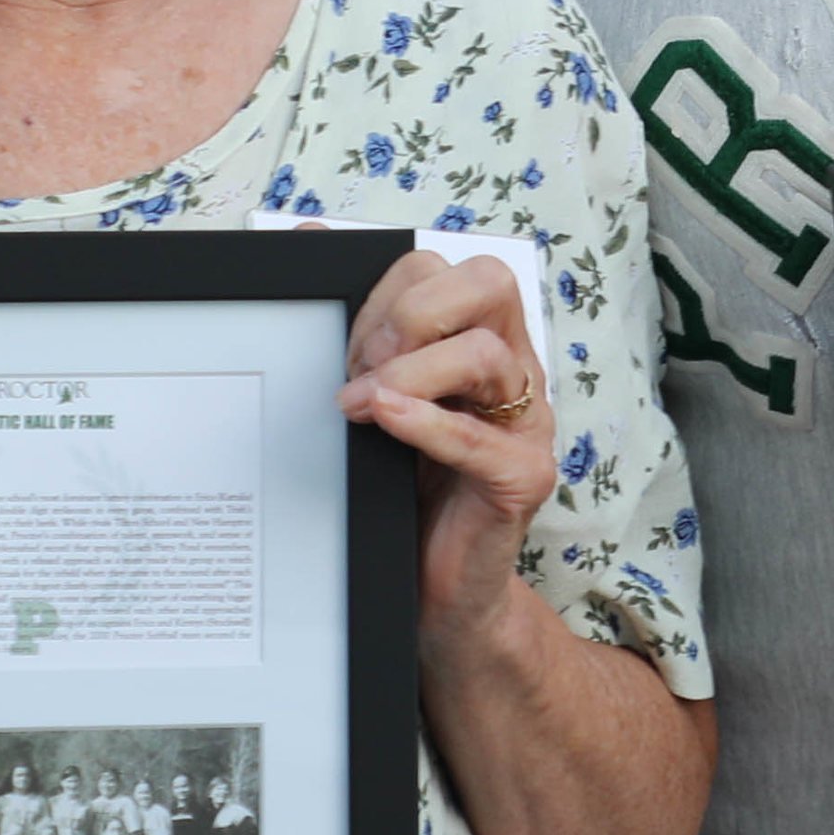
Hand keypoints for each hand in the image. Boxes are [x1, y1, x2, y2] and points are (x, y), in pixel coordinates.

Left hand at [345, 249, 559, 675]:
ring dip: (410, 371)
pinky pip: (483, 441)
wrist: (434, 595)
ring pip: (487, 355)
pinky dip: (428, 424)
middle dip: (414, 310)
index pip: (450, 269)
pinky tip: (382, 421)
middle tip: (363, 363)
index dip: (392, 292)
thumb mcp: (375, 403)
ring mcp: (525, 427)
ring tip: (358, 407)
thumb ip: (359, 334)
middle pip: (489, 284)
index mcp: (481, 343)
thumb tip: (308, 239)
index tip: (346, 346)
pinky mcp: (522, 481)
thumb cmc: (401, 494)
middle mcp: (514, 373)